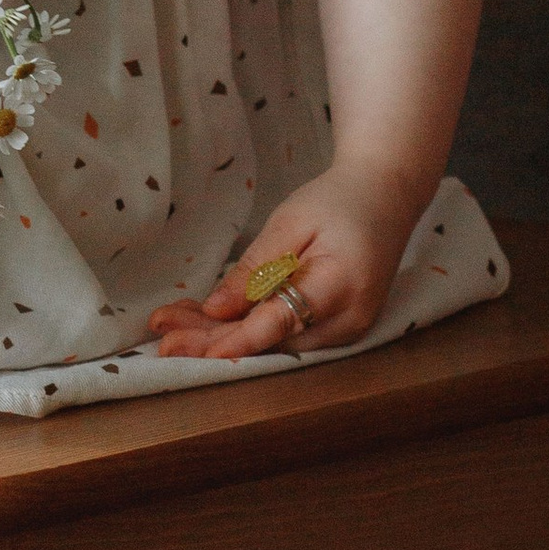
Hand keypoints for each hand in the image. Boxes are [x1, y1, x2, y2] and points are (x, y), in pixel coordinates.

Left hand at [143, 163, 420, 362]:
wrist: (386, 199)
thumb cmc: (337, 202)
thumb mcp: (290, 222)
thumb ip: (255, 269)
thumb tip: (216, 310)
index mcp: (342, 284)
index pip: (283, 322)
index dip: (239, 339)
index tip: (200, 350)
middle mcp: (350, 319)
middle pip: (272, 342)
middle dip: (214, 342)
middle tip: (162, 340)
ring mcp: (348, 331)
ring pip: (275, 344)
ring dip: (223, 338)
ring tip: (171, 329)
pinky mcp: (338, 330)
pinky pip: (287, 337)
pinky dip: (247, 330)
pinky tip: (204, 324)